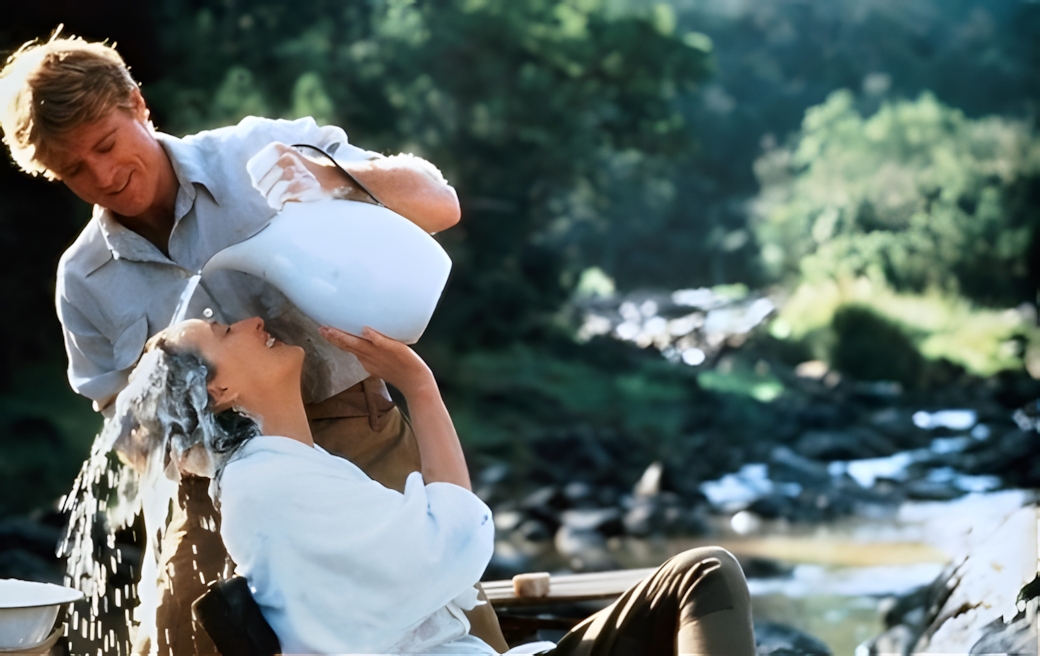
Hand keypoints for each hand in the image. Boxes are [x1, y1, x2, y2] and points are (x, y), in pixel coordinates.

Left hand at [246, 142, 349, 209]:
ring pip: (268, 194)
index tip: (271, 182)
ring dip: (275, 199)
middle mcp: (284, 158)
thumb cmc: (306, 172)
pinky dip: (283, 204)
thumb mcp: (286, 158)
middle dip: (267, 191)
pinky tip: (293, 199)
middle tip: (283, 190)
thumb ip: (267, 164)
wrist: (334, 179)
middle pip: (259, 183)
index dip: (260, 180)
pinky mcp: (298, 186)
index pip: (253, 169)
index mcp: (277, 148)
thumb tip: (251, 178)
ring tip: (288, 195)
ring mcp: (292, 172)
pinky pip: (278, 200)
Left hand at [320, 326, 434, 397]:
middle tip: (321, 329)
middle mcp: (367, 358)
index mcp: (370, 351)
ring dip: (341, 343)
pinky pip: (360, 356)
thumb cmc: (409, 364)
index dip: (335, 335)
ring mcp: (370, 364)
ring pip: (352, 351)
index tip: (323, 328)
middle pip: (346, 346)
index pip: (348, 341)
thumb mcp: (397, 348)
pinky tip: (354, 345)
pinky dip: (352, 348)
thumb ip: (379, 340)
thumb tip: (364, 331)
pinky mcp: (375, 367)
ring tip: (332, 335)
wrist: (415, 383)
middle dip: (333, 338)